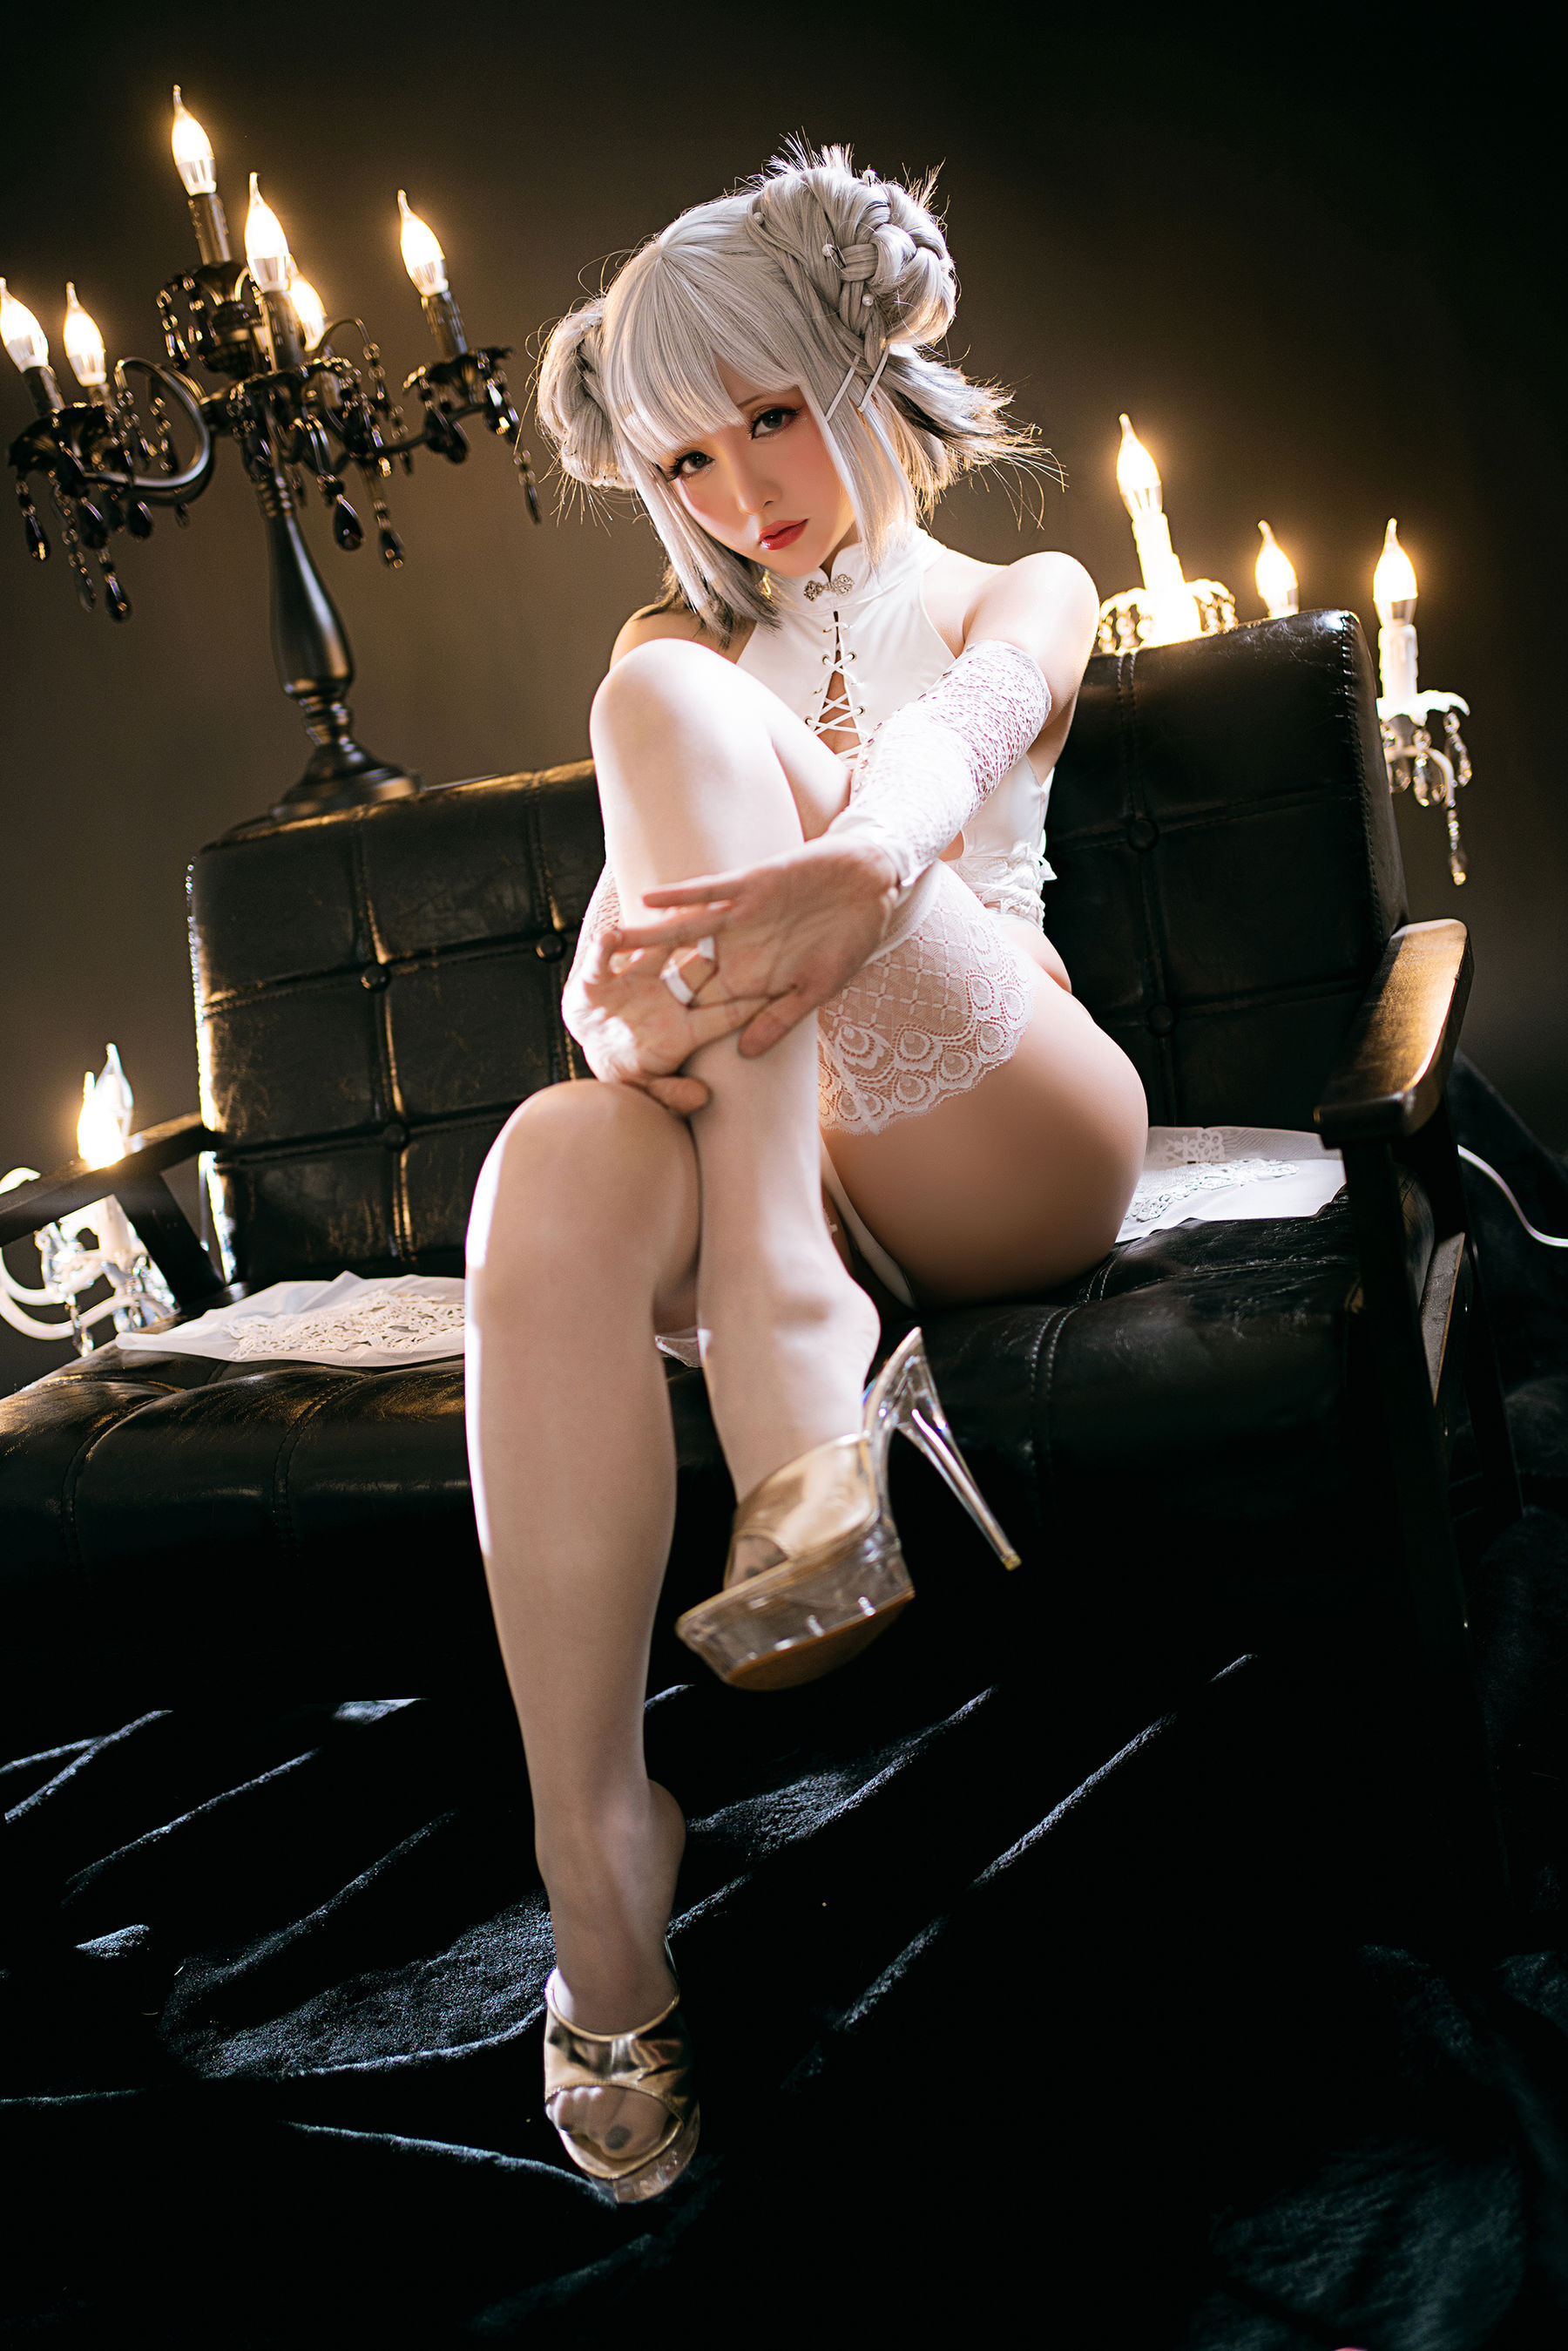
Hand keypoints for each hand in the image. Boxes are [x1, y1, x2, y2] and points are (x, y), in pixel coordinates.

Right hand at [563, 926, 769, 1113]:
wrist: (592, 1048)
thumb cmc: (629, 1069)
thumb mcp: (650, 1088)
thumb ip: (673, 1094)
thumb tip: (701, 1097)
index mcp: (685, 1025)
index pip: (723, 1013)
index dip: (747, 1003)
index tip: (776, 987)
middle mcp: (666, 995)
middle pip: (695, 971)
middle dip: (714, 951)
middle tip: (740, 924)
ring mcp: (635, 982)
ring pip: (654, 950)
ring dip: (665, 931)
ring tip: (679, 908)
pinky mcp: (600, 978)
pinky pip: (603, 957)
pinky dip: (605, 946)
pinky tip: (611, 933)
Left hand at [610, 837, 900, 1056]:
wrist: (870, 886)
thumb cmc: (850, 941)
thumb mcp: (818, 988)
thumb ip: (780, 1017)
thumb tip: (745, 1053)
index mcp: (752, 980)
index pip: (706, 1006)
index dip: (672, 1023)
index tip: (635, 1043)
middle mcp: (737, 950)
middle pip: (680, 969)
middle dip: (644, 979)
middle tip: (600, 995)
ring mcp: (740, 918)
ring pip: (684, 930)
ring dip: (648, 935)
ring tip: (608, 940)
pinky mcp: (749, 887)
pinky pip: (708, 892)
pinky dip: (682, 896)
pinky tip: (649, 898)